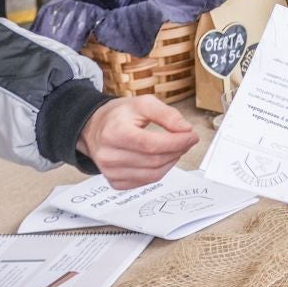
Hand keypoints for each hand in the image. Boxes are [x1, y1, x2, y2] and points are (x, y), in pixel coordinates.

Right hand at [77, 96, 196, 188]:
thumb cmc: (119, 116)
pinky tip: (162, 158)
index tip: (192, 136)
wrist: (95, 128)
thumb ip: (166, 114)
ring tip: (176, 148)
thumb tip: (185, 129)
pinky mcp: (116, 182)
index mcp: (114, 133)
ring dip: (171, 161)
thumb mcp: (143, 103)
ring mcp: (111, 172)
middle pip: (154, 160)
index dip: (177, 142)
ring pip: (153, 175)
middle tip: (187, 140)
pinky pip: (146, 182)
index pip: (152, 144)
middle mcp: (109, 155)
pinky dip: (160, 171)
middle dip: (178, 150)